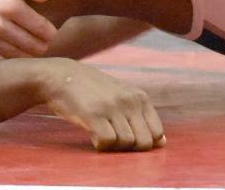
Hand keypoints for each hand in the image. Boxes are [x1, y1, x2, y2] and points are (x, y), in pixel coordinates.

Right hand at [0, 0, 57, 59]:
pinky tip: (11, 55)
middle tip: (43, 44)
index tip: (51, 33)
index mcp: (8, 4)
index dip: (49, 32)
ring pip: (13, 55)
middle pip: (29, 45)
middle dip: (40, 45)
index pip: (39, 28)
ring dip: (25, 55)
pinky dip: (5, 60)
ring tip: (30, 51)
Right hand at [42, 59, 165, 150]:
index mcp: (139, 97)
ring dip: (113, 146)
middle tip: (114, 139)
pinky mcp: (94, 114)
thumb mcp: (122, 96)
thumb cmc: (93, 90)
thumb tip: (162, 142)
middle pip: (144, 142)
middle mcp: (130, 100)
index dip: (143, 142)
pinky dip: (101, 145)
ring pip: (126, 143)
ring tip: (101, 133)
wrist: (62, 76)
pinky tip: (93, 135)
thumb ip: (141, 117)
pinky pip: (107, 142)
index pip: (157, 133)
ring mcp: (112, 107)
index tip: (127, 138)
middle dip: (130, 148)